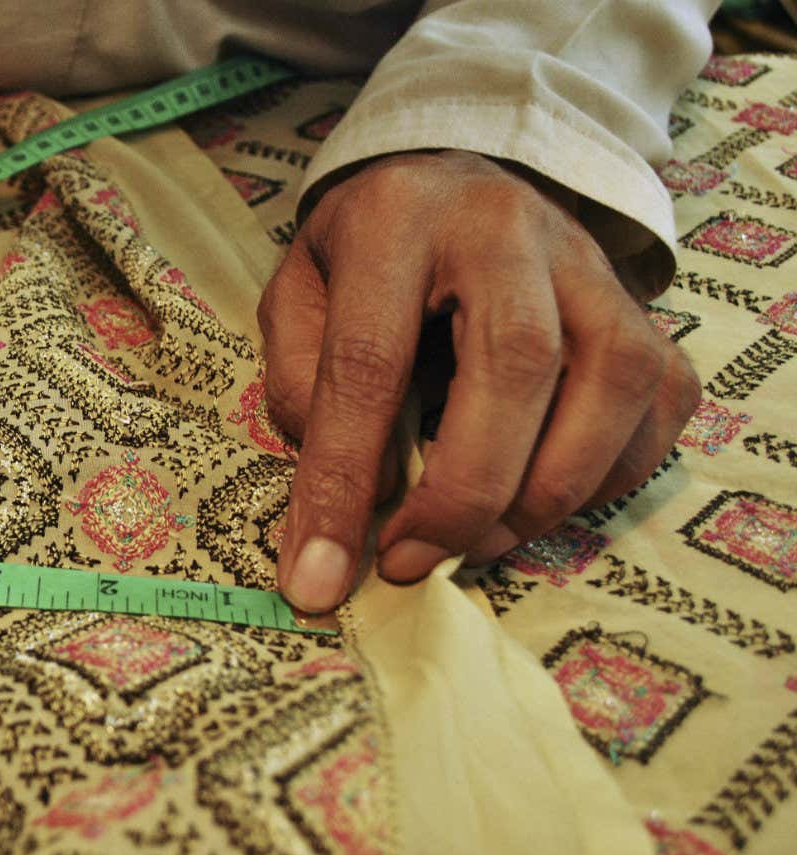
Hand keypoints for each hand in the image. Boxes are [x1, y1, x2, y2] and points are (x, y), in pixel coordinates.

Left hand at [260, 150, 699, 611]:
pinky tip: (538, 503)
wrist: (451, 180)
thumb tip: (360, 489)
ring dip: (545, 492)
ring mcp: (592, 263)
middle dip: (464, 491)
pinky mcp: (644, 307)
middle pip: (515, 364)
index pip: (369, 360)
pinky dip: (607, 478)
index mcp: (396, 217)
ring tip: (472, 545)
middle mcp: (507, 228)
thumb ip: (303, 384)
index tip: (319, 573)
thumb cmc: (363, 255)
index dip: (343, 479)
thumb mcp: (296, 296)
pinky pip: (659, 405)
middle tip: (411, 561)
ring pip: (611, 382)